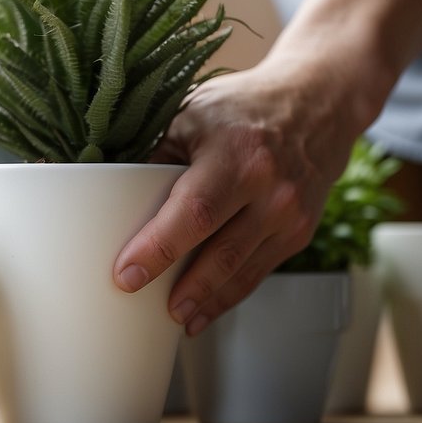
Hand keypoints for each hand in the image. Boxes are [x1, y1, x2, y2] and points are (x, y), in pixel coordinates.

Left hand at [113, 54, 363, 335]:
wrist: (319, 103)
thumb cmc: (243, 107)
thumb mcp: (193, 112)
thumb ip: (155, 151)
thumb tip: (102, 188)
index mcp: (238, 153)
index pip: (195, 210)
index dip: (159, 247)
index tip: (127, 274)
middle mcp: (271, 188)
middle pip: (221, 251)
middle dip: (184, 287)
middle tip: (148, 308)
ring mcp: (290, 215)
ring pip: (242, 270)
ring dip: (206, 301)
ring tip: (176, 319)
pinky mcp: (298, 233)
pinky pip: (257, 271)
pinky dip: (229, 295)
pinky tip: (204, 310)